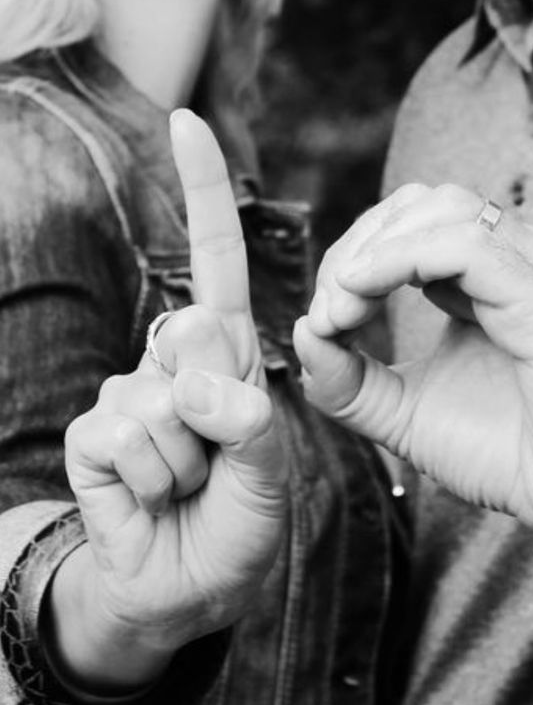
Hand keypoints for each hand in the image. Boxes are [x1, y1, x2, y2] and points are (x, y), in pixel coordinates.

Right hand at [54, 111, 286, 691]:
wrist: (190, 585)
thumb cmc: (239, 518)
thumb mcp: (268, 468)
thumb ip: (247, 422)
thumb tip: (196, 386)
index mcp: (225, 351)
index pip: (213, 259)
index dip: (201, 192)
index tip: (185, 120)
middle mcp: (174, 360)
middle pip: (190, 333)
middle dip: (216, 409)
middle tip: (219, 459)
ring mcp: (129, 393)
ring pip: (160, 403)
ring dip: (187, 463)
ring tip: (191, 486)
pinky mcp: (92, 435)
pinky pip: (122, 439)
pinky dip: (150, 480)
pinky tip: (152, 497)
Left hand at [294, 184, 532, 584]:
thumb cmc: (510, 456)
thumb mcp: (405, 414)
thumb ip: (350, 380)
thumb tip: (302, 332)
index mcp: (489, 276)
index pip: (409, 225)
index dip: (353, 258)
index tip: (322, 321)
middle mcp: (517, 258)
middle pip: (419, 204)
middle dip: (357, 246)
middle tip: (327, 310)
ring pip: (441, 209)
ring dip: (373, 249)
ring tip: (341, 309)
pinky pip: (465, 245)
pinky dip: (398, 260)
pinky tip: (362, 295)